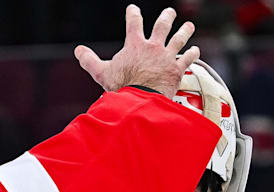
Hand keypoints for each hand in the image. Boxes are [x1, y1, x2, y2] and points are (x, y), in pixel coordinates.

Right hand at [75, 5, 198, 98]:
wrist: (140, 100)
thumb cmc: (121, 87)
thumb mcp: (101, 72)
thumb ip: (89, 60)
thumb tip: (78, 50)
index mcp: (135, 45)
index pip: (133, 22)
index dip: (133, 14)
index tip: (133, 9)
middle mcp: (153, 47)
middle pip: (162, 26)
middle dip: (167, 17)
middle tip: (170, 12)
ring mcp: (166, 57)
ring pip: (179, 39)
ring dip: (185, 31)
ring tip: (189, 26)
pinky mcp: (176, 70)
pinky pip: (187, 58)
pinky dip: (192, 54)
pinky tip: (195, 50)